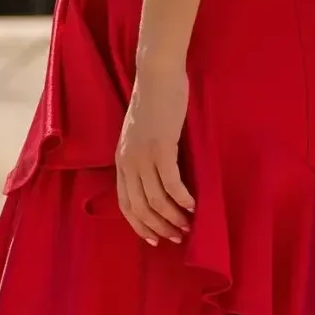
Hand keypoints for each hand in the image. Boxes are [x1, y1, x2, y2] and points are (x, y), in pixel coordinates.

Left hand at [116, 59, 194, 244]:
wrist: (157, 75)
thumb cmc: (155, 103)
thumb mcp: (142, 135)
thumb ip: (145, 158)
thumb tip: (159, 182)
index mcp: (121, 161)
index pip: (125, 204)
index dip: (140, 226)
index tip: (156, 240)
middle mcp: (128, 162)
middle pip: (140, 208)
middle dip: (159, 227)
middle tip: (178, 237)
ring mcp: (143, 155)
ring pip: (155, 200)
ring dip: (173, 217)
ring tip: (189, 225)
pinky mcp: (161, 147)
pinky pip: (170, 183)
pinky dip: (182, 198)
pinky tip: (194, 205)